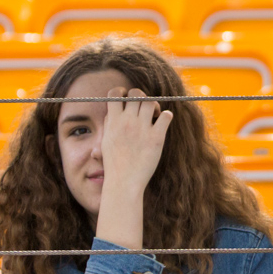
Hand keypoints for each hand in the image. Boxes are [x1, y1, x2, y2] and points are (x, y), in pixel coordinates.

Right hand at [100, 87, 172, 205]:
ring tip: (154, 115)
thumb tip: (114, 109)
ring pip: (151, 102)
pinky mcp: (156, 137)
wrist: (124, 181)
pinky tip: (162, 122)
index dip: (121, 91)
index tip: (126, 98)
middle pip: (137, 94)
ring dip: (154, 106)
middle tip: (143, 108)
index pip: (115, 93)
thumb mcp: (106, 140)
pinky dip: (166, 116)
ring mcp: (142, 129)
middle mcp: (127, 122)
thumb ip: (110, 123)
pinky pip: (166, 116)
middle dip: (141, 96)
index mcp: (113, 122)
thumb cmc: (115, 163)